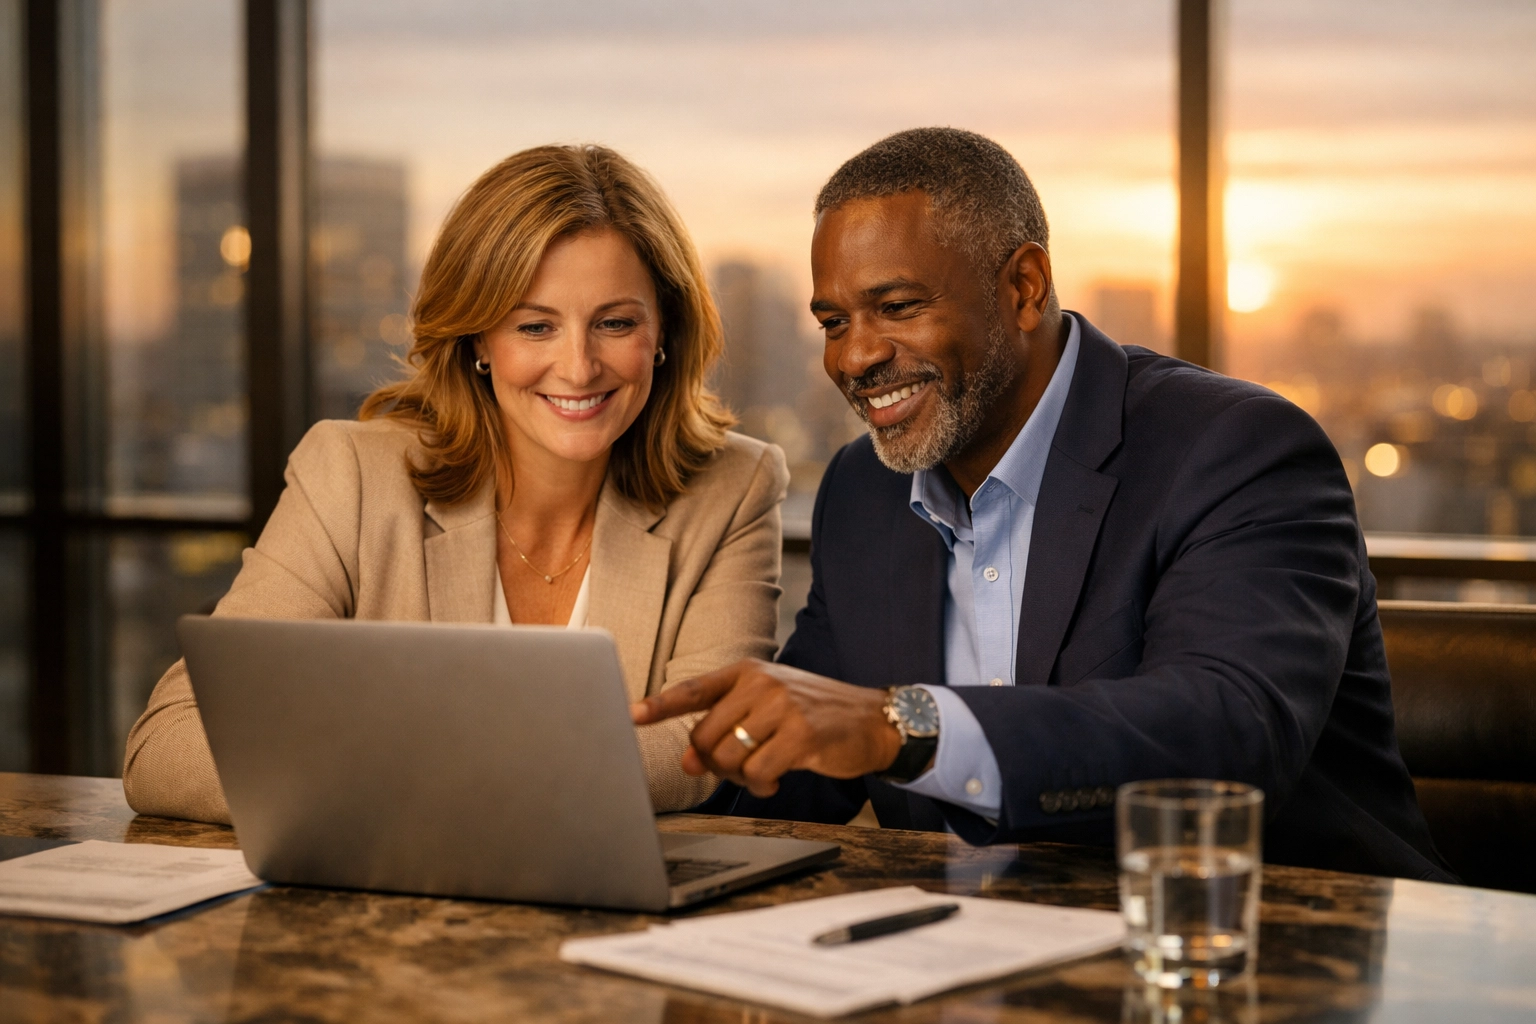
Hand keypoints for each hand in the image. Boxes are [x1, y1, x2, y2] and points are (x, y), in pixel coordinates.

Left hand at [630, 659, 902, 797]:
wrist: (871, 719)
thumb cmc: (812, 715)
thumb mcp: (767, 712)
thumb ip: (726, 731)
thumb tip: (689, 762)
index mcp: (746, 672)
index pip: (693, 690)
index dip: (659, 705)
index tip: (631, 715)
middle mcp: (761, 684)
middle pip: (705, 736)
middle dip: (714, 763)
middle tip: (738, 768)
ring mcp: (782, 707)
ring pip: (729, 757)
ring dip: (739, 777)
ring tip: (760, 773)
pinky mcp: (801, 735)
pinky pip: (758, 772)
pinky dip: (761, 785)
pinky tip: (775, 780)